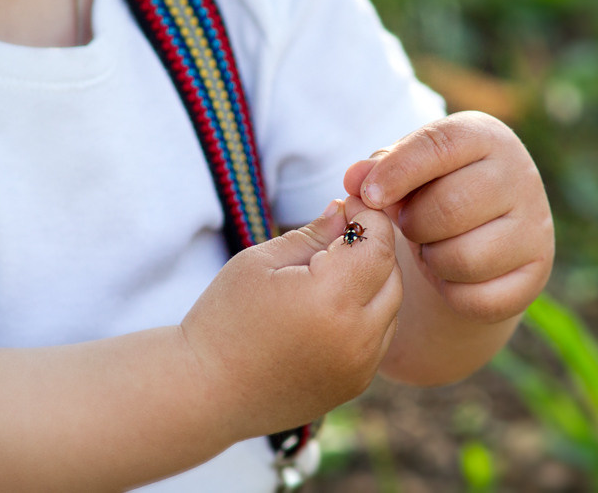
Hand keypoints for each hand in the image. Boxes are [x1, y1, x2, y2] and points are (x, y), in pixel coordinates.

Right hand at [180, 199, 400, 439]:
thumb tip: (347, 210)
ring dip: (373, 282)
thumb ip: (313, 234)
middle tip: (341, 233)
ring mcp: (359, 366)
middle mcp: (355, 337)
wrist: (206, 392)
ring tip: (332, 271)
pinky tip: (329, 307)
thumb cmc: (224, 319)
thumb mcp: (261, 262)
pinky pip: (378, 337)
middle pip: (391, 276)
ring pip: (390, 308)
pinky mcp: (355, 384)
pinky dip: (366, 315)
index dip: (369, 218)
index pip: (378, 245)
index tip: (349, 205)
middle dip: (373, 248)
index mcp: (329, 299)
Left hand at [344, 111, 553, 324]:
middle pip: (449, 208)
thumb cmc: (431, 188)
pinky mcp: (536, 272)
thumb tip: (354, 179)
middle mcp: (520, 176)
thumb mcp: (404, 169)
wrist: (479, 230)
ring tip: (430, 246)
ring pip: (464, 258)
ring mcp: (535, 226)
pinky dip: (452, 292)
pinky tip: (449, 273)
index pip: (438, 146)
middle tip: (408, 225)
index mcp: (484, 136)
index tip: (368, 196)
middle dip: (414, 224)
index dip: (397, 172)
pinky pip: (479, 297)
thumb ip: (377, 170)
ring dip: (432, 259)